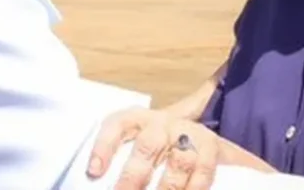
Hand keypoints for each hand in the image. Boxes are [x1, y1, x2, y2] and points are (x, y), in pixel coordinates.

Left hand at [87, 108, 233, 189]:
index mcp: (137, 120)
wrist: (196, 135)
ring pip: (178, 162)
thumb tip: (97, 179)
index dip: (104, 147)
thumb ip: (120, 162)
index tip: (93, 171)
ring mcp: (188, 133)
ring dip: (166, 189)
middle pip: (147, 145)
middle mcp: (162, 123)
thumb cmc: (156, 147)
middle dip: (134, 176)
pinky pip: (202, 173)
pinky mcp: (210, 147)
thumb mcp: (136, 144)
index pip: (117, 126)